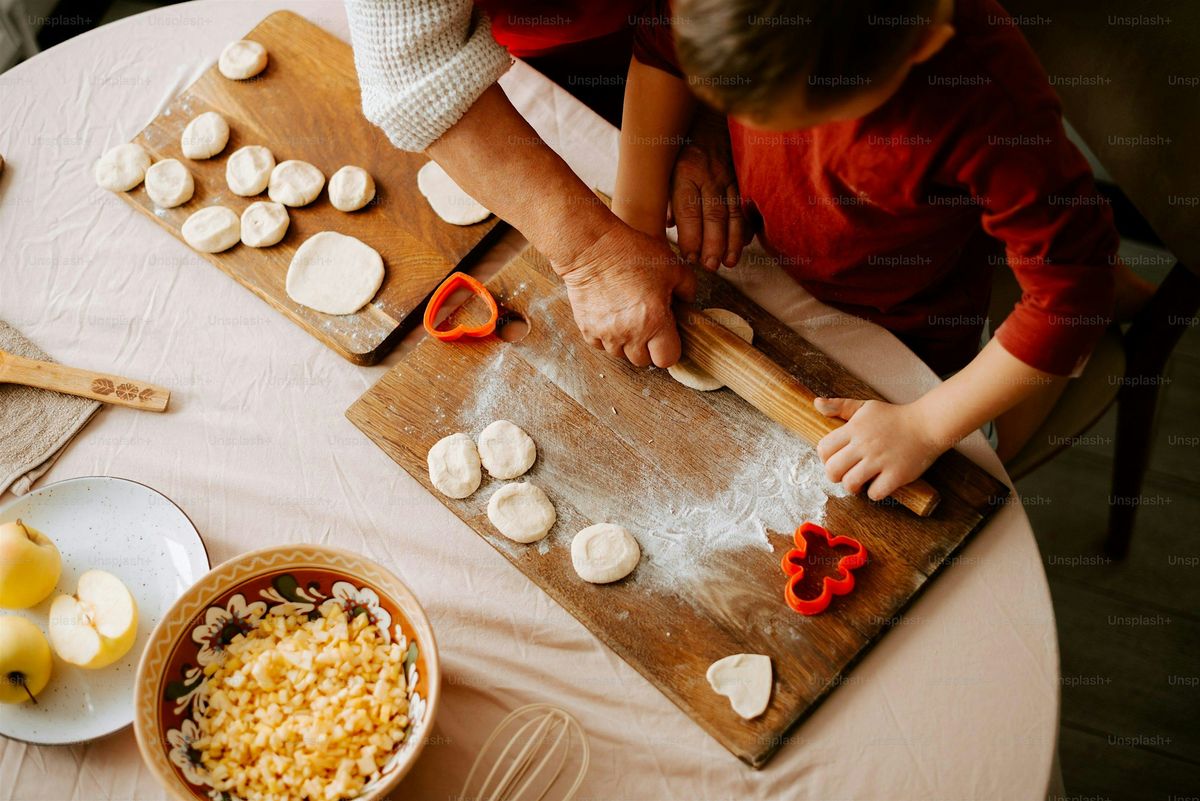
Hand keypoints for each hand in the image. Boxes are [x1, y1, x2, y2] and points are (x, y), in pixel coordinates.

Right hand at [558, 221, 695, 367]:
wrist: (591, 248)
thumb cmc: (631, 253)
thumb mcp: (672, 266)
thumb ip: (687, 289)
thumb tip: (687, 303)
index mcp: (654, 321)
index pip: (667, 359)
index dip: (670, 348)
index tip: (668, 336)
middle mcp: (629, 333)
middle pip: (643, 361)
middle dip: (649, 347)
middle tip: (649, 324)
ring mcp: (606, 334)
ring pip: (621, 354)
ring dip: (627, 342)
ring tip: (629, 318)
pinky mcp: (587, 329)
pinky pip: (601, 345)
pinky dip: (607, 337)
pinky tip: (612, 317)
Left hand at [668, 111, 744, 270]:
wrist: (708, 113)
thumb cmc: (681, 145)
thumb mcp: (665, 164)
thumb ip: (666, 196)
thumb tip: (668, 226)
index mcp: (684, 172)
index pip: (688, 210)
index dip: (690, 236)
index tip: (689, 257)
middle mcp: (708, 174)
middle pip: (713, 215)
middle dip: (713, 245)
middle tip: (710, 267)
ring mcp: (729, 175)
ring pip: (733, 212)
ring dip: (732, 241)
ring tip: (728, 262)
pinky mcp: (743, 175)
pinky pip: (747, 204)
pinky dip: (747, 225)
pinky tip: (744, 243)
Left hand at [814, 398, 945, 500]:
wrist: (928, 424)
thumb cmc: (894, 417)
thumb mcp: (866, 407)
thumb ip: (840, 406)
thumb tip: (817, 404)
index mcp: (854, 429)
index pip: (824, 449)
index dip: (825, 458)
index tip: (836, 459)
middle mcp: (865, 444)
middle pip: (833, 470)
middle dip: (834, 476)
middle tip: (845, 474)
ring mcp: (880, 460)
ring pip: (850, 483)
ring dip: (852, 487)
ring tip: (860, 482)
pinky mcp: (896, 474)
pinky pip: (874, 493)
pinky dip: (874, 493)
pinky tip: (879, 484)